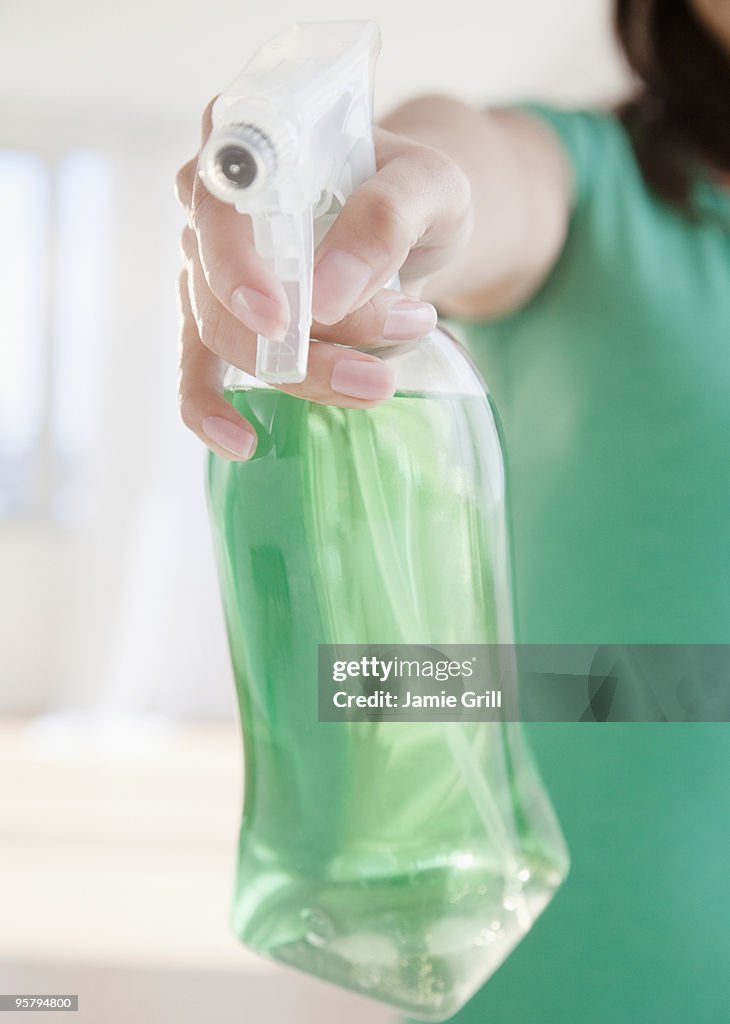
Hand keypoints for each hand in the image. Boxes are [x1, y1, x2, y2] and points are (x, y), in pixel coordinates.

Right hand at [175, 100, 472, 458]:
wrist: (415, 222)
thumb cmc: (415, 192)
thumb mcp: (429, 187)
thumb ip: (384, 220)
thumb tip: (329, 295)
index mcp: (253, 146)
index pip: (218, 197)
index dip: (236, 262)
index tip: (281, 319)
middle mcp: (214, 206)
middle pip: (221, 285)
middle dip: (299, 345)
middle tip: (374, 375)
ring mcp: (210, 268)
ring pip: (223, 336)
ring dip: (299, 376)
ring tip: (377, 385)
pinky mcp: (222, 321)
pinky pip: (195, 371)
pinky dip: (210, 412)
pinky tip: (243, 443)